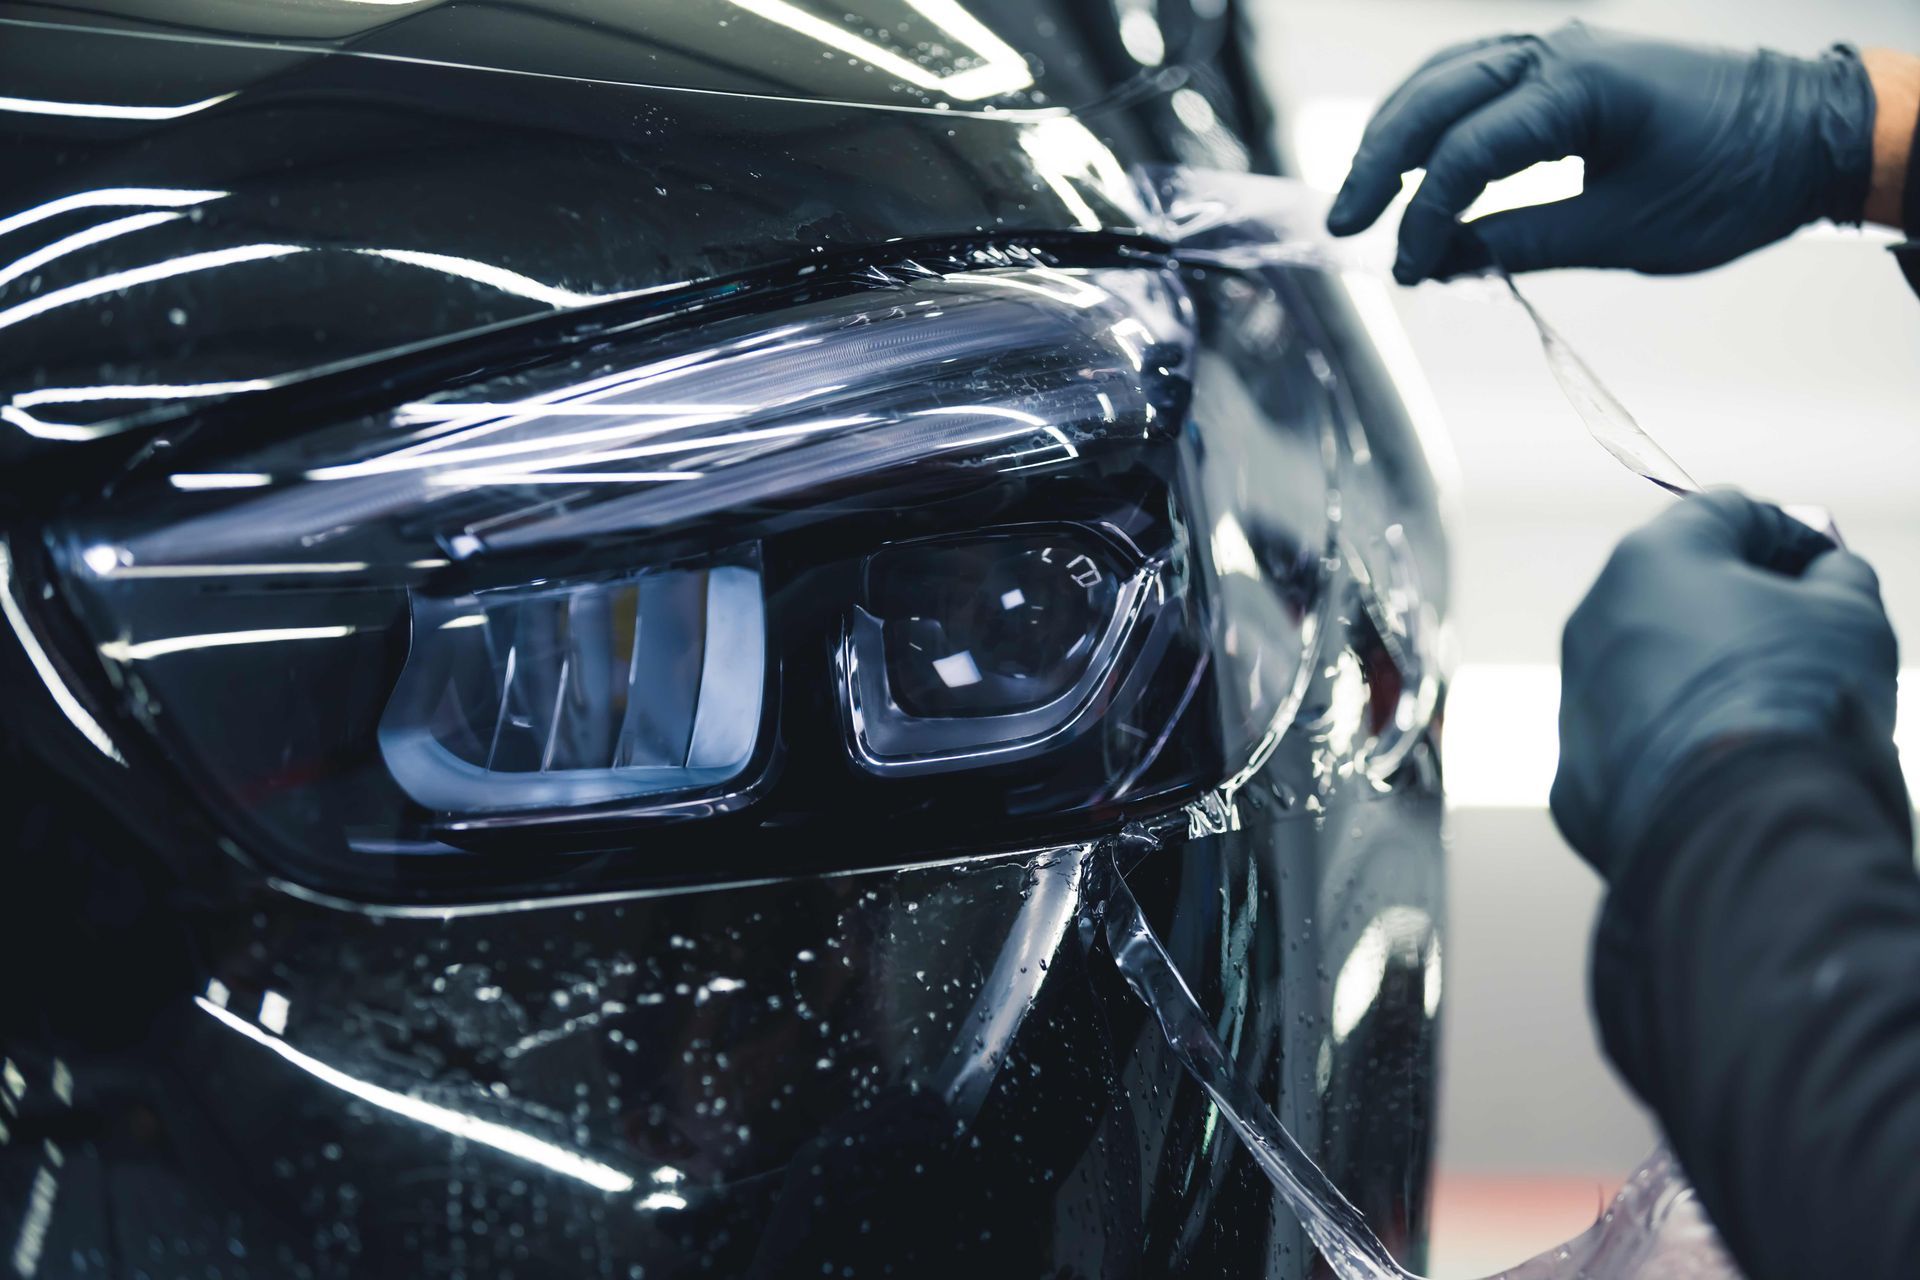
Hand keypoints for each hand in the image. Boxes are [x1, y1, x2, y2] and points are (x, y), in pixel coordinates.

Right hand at [1327, 23, 1876, 282]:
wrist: (1806, 135)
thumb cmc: (1729, 184)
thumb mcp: (1622, 233)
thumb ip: (1521, 244)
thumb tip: (1442, 261)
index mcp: (1577, 88)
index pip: (1465, 154)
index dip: (1425, 219)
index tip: (1409, 275)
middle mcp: (1557, 51)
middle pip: (1434, 99)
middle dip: (1380, 164)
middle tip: (1342, 225)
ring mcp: (1557, 49)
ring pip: (1443, 79)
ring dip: (1395, 135)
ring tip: (1363, 195)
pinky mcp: (1561, 64)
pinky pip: (1473, 79)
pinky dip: (1432, 119)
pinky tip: (1411, 160)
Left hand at [1552, 491, 1898, 876]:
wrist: (1746, 824)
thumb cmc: (1800, 702)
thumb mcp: (1852, 615)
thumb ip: (1836, 575)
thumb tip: (1824, 574)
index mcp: (1652, 560)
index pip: (1722, 513)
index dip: (1785, 532)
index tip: (1824, 566)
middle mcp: (1593, 620)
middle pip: (1674, 592)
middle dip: (1739, 607)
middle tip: (1803, 640)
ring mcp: (1575, 700)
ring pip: (1647, 670)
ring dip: (1702, 677)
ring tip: (1768, 714)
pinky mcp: (1572, 775)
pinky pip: (1632, 744)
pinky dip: (1674, 746)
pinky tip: (1724, 769)